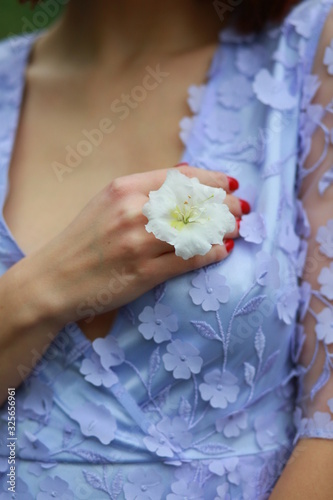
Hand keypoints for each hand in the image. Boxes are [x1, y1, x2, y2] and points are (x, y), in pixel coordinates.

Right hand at [33, 165, 244, 327]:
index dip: (212, 180)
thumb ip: (143, 189)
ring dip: (222, 229)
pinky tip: (222, 251)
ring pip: (196, 230)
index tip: (230, 185)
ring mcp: (138, 243)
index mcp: (123, 189)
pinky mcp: (143, 273)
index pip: (181, 177)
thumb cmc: (83, 240)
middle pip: (193, 202)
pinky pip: (188, 260)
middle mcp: (133, 212)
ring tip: (235, 229)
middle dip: (224, 205)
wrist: (54, 279)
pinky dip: (211, 254)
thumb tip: (184, 175)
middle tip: (240, 209)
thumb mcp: (106, 203)